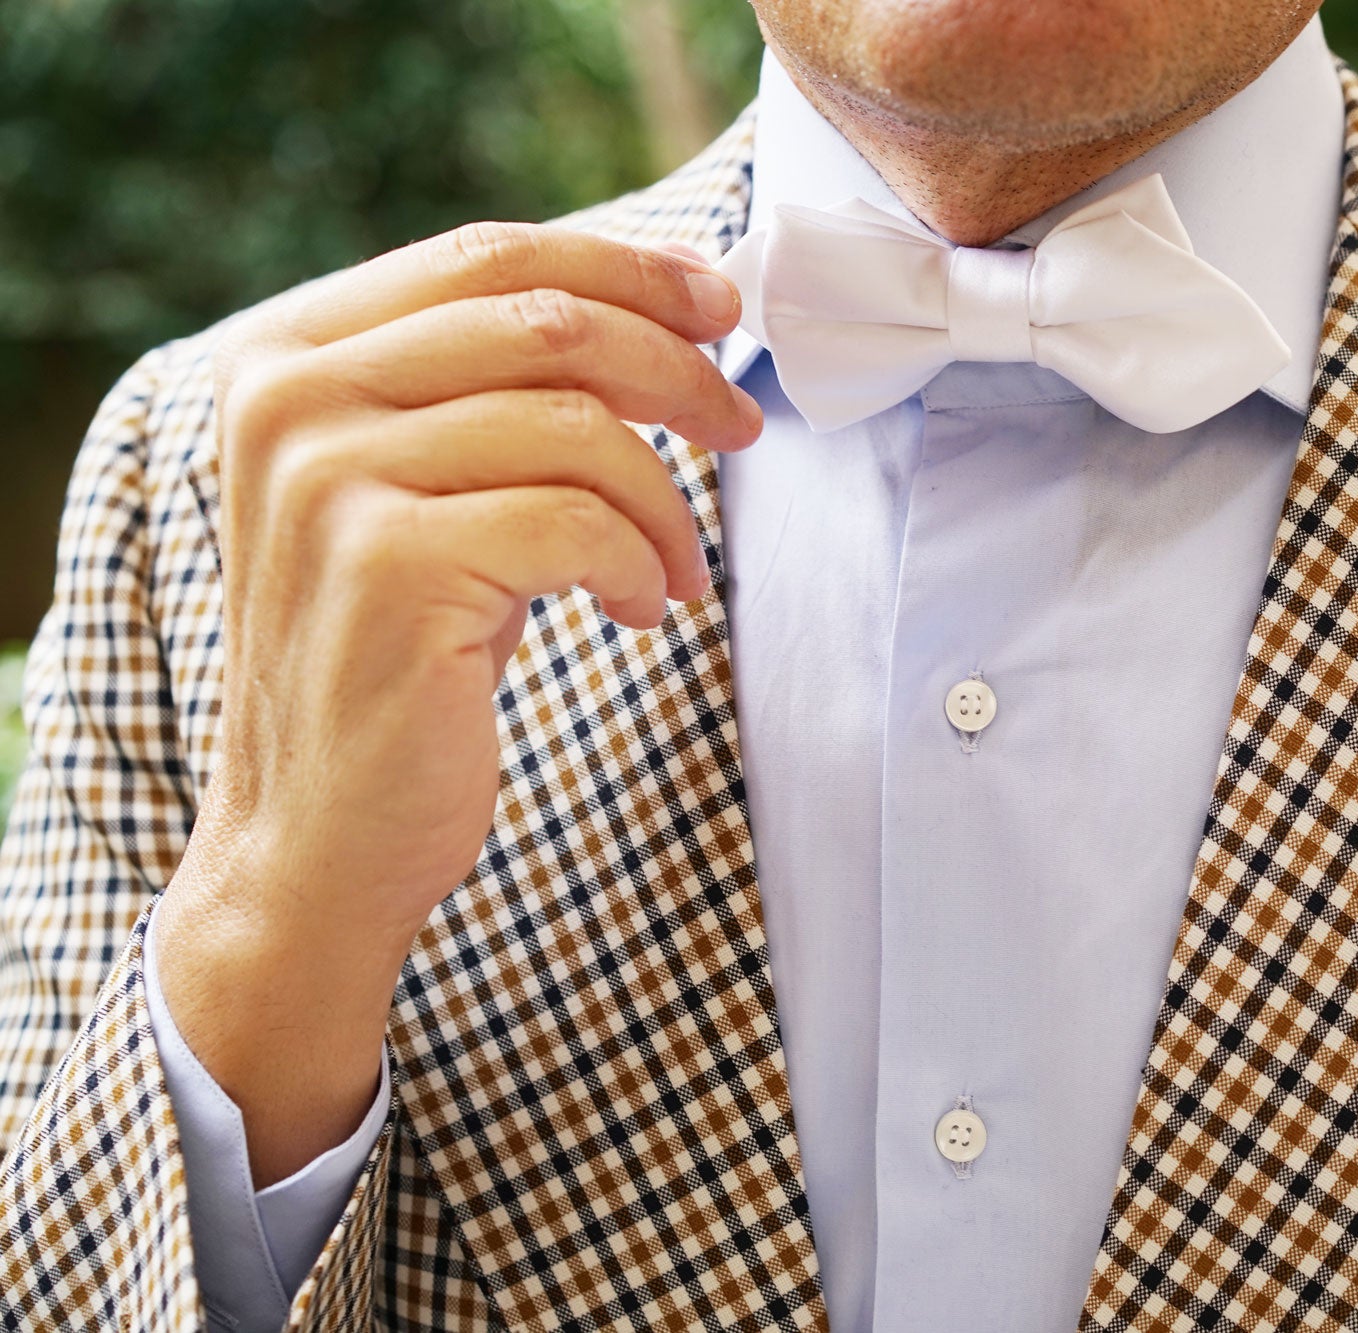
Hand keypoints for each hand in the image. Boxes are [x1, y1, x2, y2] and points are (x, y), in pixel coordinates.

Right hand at [151, 222, 760, 1182]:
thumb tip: (671, 309)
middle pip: (546, 321)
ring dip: (667, 499)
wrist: (318, 837)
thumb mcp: (435, 495)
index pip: (487, 254)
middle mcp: (290, 399)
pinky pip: (578, 522)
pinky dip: (642, 563)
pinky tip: (645, 610)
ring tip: (680, 566)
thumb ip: (499, 394)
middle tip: (743, 425)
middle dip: (677, 370)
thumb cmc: (402, 659)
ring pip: (577, 425)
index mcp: (288, 356)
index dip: (625, 266)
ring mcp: (328, 479)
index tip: (719, 304)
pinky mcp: (388, 566)